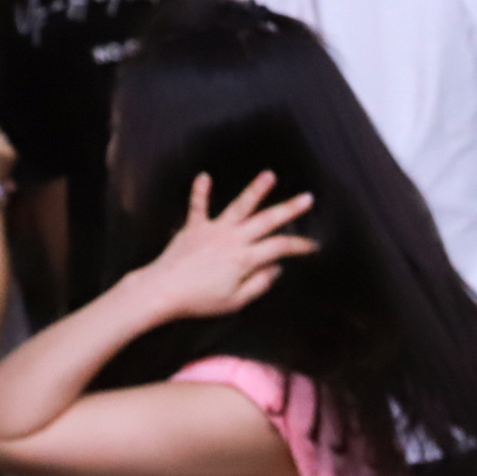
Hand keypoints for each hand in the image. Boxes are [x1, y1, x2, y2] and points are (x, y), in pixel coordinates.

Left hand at [130, 172, 316, 322]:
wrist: (163, 290)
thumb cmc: (200, 300)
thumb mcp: (237, 300)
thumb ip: (260, 283)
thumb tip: (276, 268)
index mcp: (245, 258)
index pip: (280, 247)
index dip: (300, 246)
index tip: (313, 246)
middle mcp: (232, 239)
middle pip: (267, 220)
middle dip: (289, 209)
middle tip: (307, 198)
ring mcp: (213, 230)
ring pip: (239, 206)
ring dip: (255, 190)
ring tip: (269, 175)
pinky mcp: (194, 228)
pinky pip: (198, 206)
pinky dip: (200, 191)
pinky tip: (204, 176)